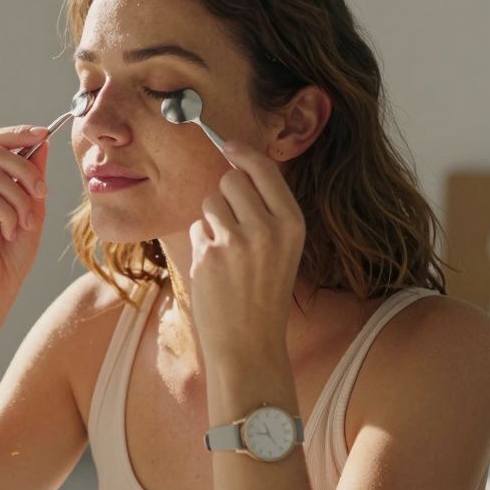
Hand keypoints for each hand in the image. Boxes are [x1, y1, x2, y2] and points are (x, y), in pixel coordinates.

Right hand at [0, 125, 49, 307]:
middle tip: (42, 194)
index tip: (44, 133)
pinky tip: (9, 233)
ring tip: (25, 224)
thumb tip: (42, 142)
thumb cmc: (12, 254)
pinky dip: (8, 214)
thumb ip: (34, 177)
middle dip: (27, 170)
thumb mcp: (33, 209)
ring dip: (20, 199)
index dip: (18, 133)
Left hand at [188, 138, 305, 364]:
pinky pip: (196, 228)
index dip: (242, 154)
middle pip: (231, 180)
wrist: (249, 343)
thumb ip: (266, 209)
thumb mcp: (282, 248)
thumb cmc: (263, 293)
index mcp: (292, 223)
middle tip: (233, 228)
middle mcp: (268, 228)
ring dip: (212, 221)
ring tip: (227, 254)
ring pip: (210, 202)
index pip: (263, 169)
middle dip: (226, 196)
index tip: (228, 146)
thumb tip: (237, 165)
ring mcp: (237, 241)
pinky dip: (201, 244)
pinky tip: (215, 271)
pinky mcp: (208, 254)